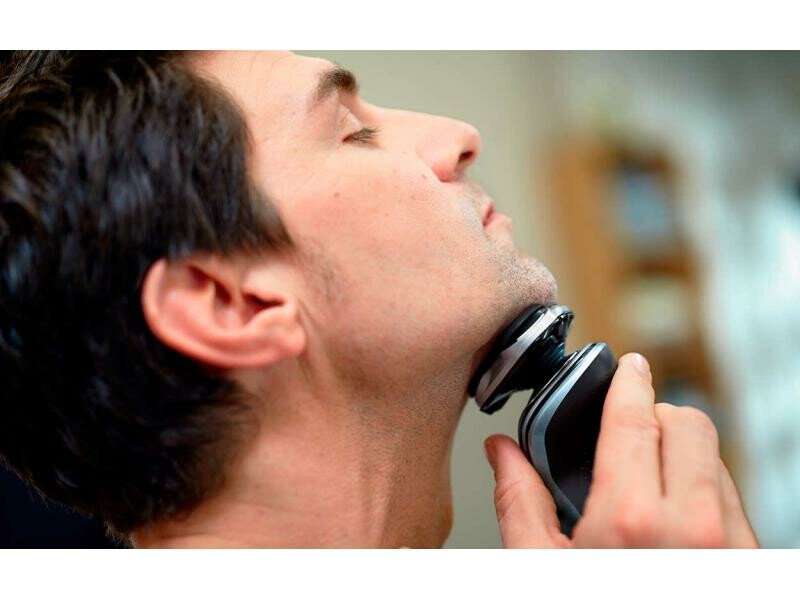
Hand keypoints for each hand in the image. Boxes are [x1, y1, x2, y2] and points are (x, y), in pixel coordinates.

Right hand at [484, 352, 758, 547]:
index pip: (636, 417)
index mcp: (629, 520)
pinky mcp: (750, 562)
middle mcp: (692, 526)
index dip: (629, 380)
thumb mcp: (539, 570)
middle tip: (630, 432)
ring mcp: (731, 545)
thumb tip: (500, 453)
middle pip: (688, 423)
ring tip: (649, 481)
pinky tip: (675, 518)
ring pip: (716, 458)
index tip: (626, 367)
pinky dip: (706, 490)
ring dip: (683, 453)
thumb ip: (517, 501)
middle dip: (657, 415)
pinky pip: (735, 499)